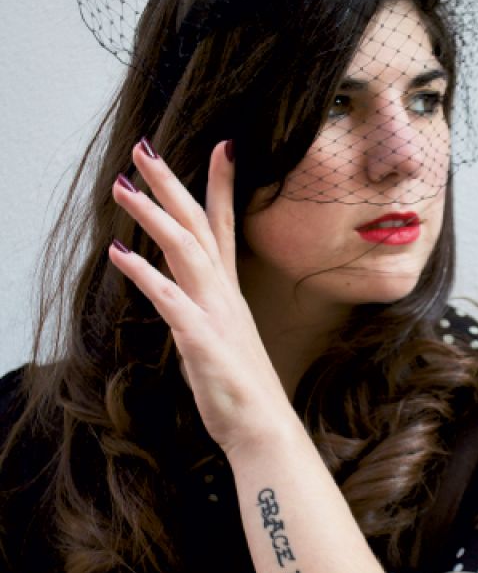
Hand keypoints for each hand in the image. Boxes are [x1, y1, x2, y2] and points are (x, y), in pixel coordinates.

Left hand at [109, 138, 284, 453]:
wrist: (262, 426)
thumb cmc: (238, 382)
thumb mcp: (222, 332)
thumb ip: (204, 302)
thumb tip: (181, 284)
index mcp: (228, 288)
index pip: (224, 224)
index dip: (222, 184)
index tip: (222, 146)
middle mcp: (224, 292)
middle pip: (198, 226)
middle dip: (173, 184)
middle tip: (146, 148)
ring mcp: (215, 313)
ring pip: (187, 251)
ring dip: (156, 216)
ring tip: (124, 187)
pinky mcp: (203, 340)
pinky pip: (173, 300)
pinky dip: (146, 274)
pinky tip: (120, 253)